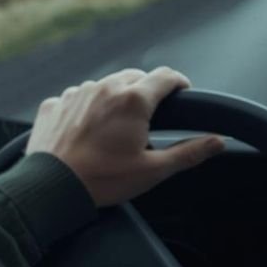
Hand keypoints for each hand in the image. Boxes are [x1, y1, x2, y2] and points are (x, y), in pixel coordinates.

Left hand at [26, 67, 223, 207]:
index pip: (167, 76)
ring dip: (116, 98)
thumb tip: (217, 142)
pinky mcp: (54, 104)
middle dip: (147, 92)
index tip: (183, 92)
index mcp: (134, 100)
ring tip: (116, 129)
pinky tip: (88, 132)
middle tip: (149, 118)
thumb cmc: (102, 181)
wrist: (49, 189)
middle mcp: (105, 88)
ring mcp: (76, 94)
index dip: (179, 82)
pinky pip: (78, 98)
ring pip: (106, 86)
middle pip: (136, 77)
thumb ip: (190, 152)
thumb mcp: (153, 170)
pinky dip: (87, 109)